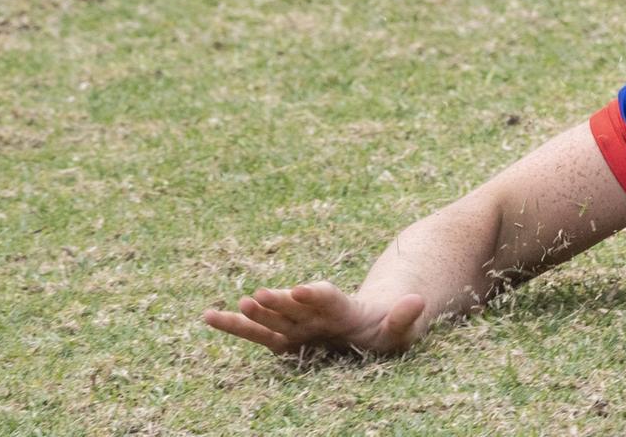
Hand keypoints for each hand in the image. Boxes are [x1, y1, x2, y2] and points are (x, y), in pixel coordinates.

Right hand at [202, 281, 428, 357]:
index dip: (318, 295)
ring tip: (226, 310)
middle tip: (258, 296)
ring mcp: (301, 324)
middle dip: (279, 304)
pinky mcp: (288, 337)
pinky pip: (260, 334)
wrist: (374, 319)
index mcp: (347, 310)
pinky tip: (208, 316)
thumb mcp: (404, 327)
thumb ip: (405, 317)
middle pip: (297, 309)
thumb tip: (417, 300)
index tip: (302, 289)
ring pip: (274, 319)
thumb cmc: (388, 328)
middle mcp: (318, 314)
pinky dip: (237, 327)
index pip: (331, 301)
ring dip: (254, 316)